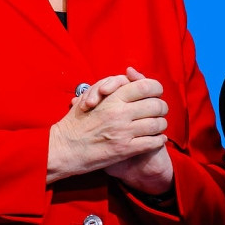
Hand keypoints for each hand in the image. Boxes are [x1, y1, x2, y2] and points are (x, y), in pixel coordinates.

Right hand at [48, 67, 168, 184]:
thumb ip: (110, 86)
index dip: (156, 89)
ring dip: (161, 125)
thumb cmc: (74, 123)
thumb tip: (129, 76)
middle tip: (160, 110)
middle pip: (156, 105)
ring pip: (157, 124)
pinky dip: (158, 140)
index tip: (155, 93)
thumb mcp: (89, 97)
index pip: (146, 86)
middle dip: (161, 108)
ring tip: (159, 125)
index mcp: (112, 98)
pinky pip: (152, 142)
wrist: (63, 148)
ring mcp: (124, 131)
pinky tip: (158, 139)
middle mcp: (120, 112)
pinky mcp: (125, 149)